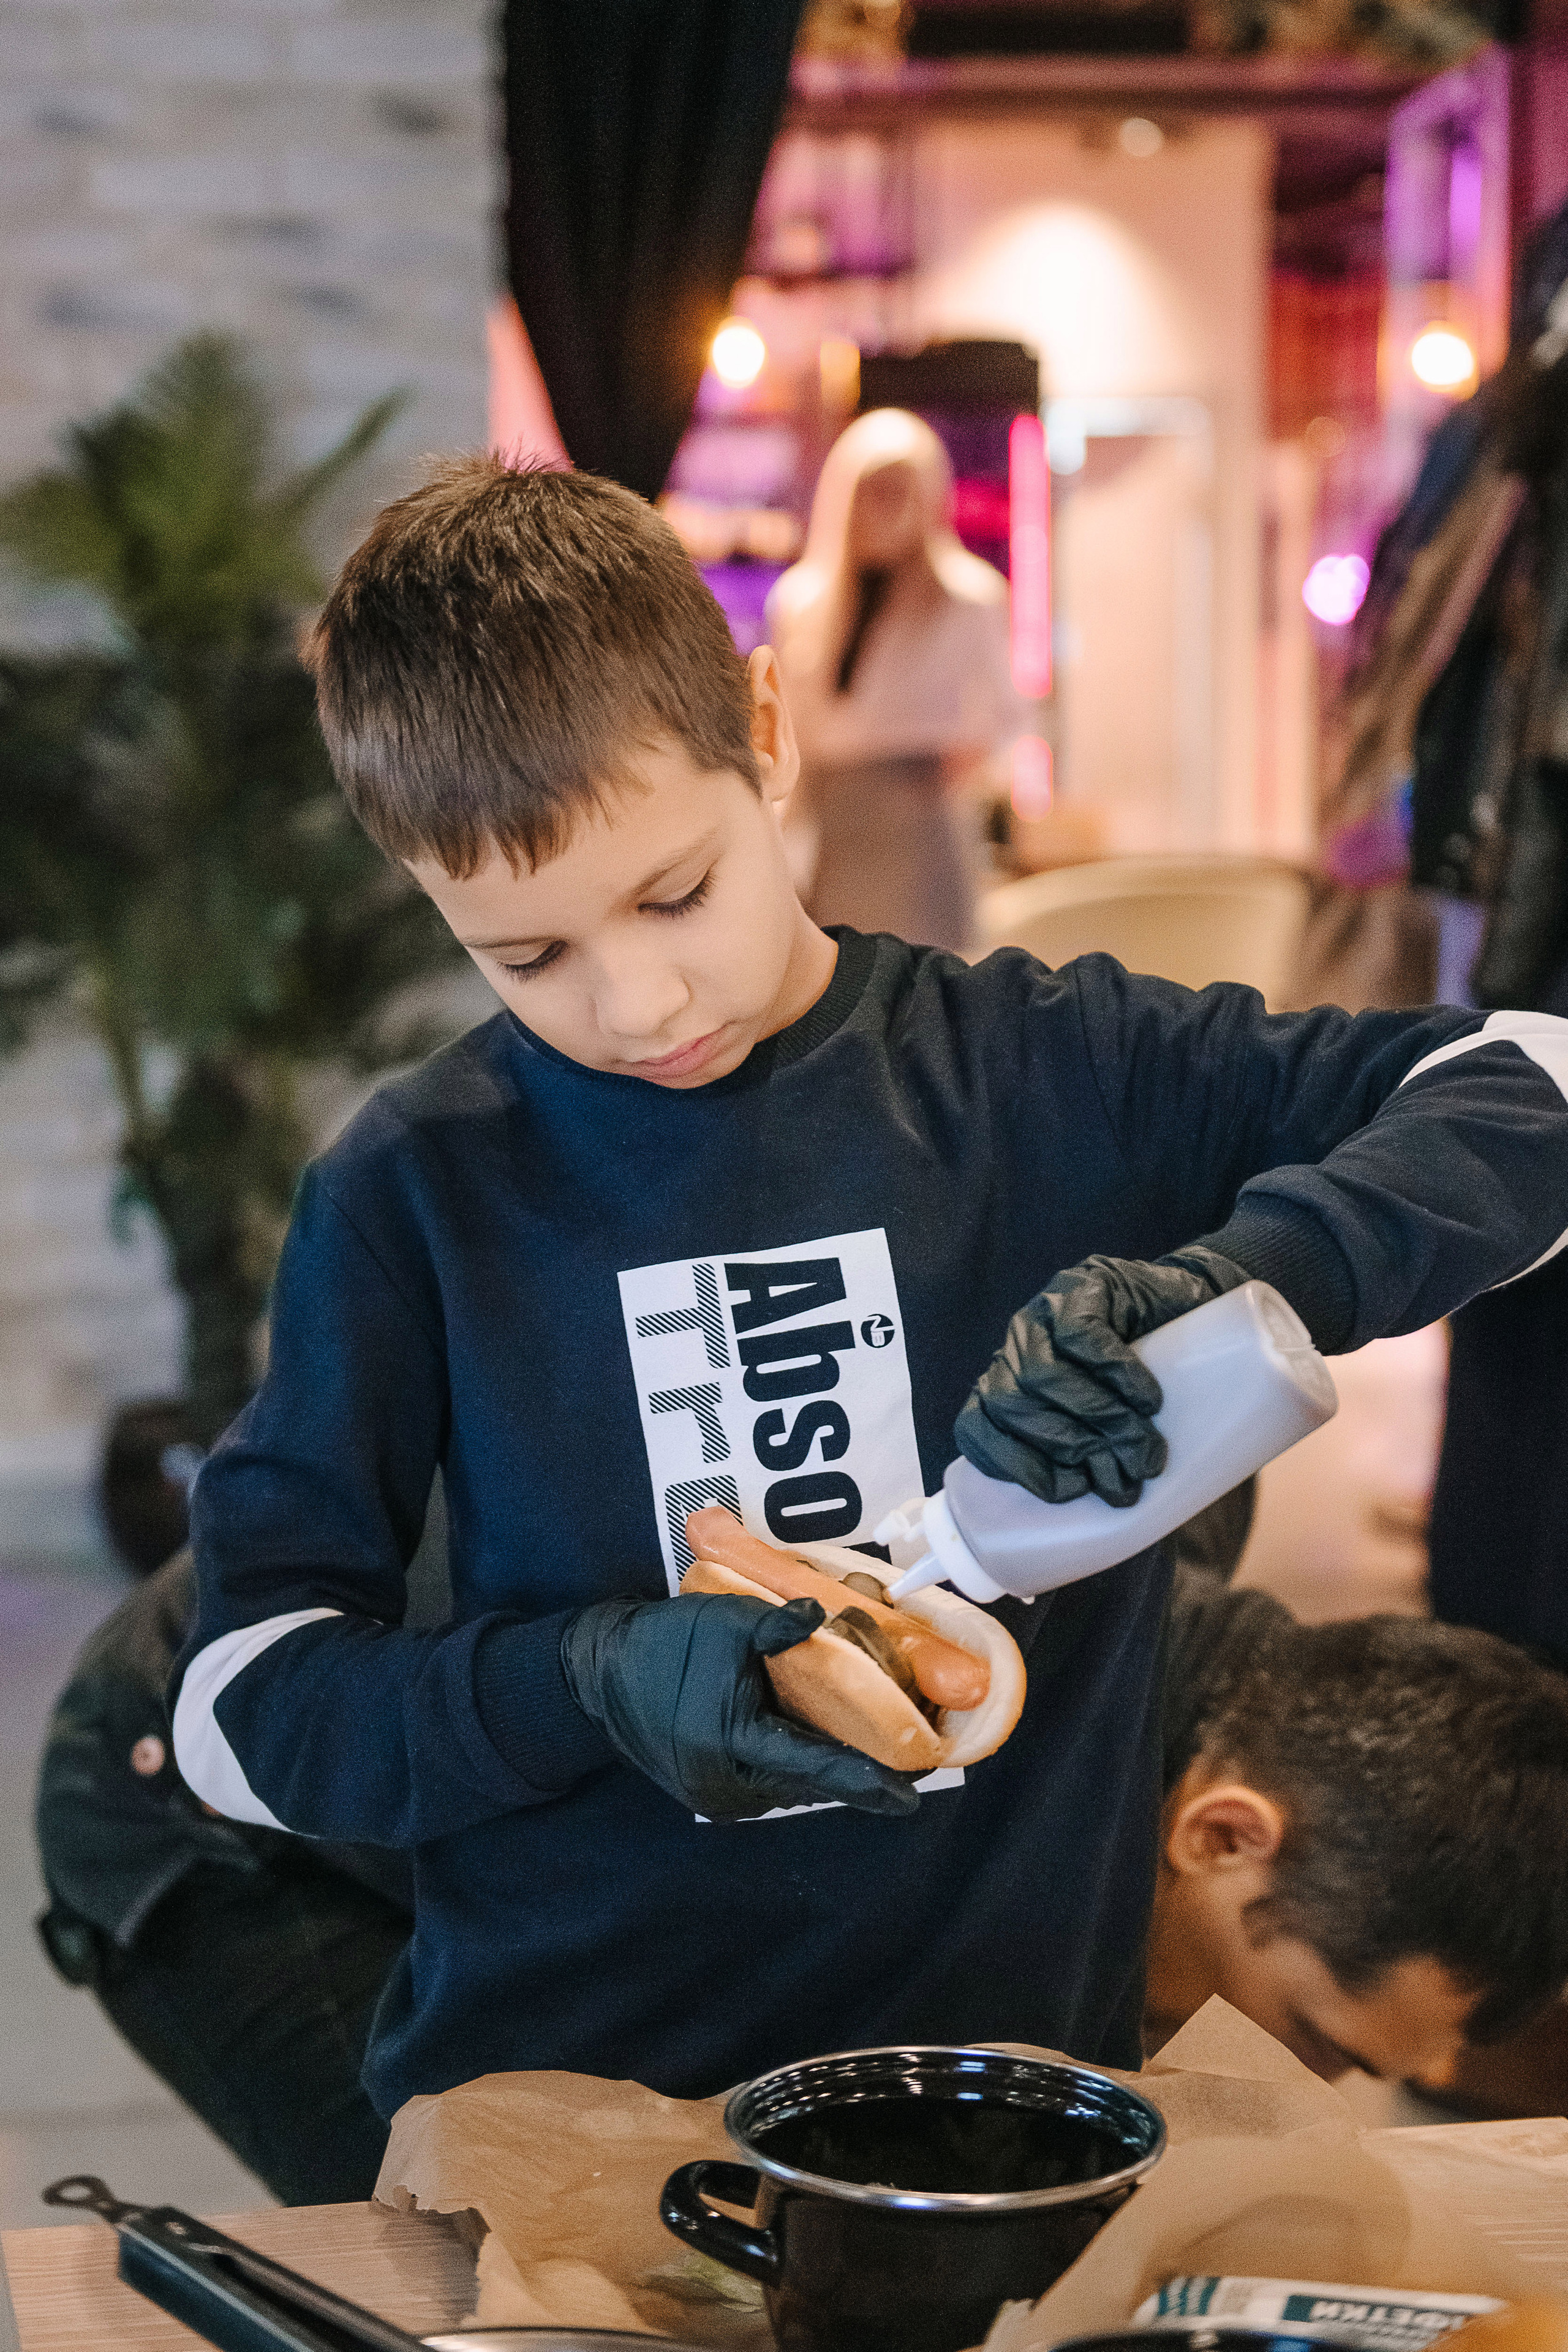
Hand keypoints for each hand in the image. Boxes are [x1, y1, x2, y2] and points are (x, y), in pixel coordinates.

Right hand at [559, 1590, 920, 1821]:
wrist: (600, 1674)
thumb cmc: (667, 1644)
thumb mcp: (725, 1622)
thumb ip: (778, 1626)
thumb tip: (823, 1616)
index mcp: (735, 1743)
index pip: (815, 1766)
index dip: (866, 1782)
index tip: (908, 1797)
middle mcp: (730, 1785)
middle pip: (810, 1782)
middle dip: (855, 1771)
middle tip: (906, 1756)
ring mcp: (718, 1797)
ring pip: (791, 1785)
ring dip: (825, 1766)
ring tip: (868, 1744)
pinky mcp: (711, 1794)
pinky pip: (769, 1783)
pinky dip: (796, 1764)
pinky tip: (817, 1740)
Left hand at [954, 1245, 1248, 1507]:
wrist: (1198, 1309)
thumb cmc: (1155, 1384)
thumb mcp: (1114, 1425)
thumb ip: (1096, 1461)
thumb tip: (1101, 1532)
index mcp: (1008, 1385)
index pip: (976, 1427)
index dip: (1013, 1465)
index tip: (1068, 1492)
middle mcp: (1015, 1348)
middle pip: (1012, 1406)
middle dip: (1068, 1450)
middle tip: (1126, 1478)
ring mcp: (1043, 1312)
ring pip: (1042, 1376)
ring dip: (1096, 1421)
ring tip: (1145, 1449)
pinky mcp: (1082, 1286)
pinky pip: (1082, 1335)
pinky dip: (1115, 1373)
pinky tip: (1148, 1398)